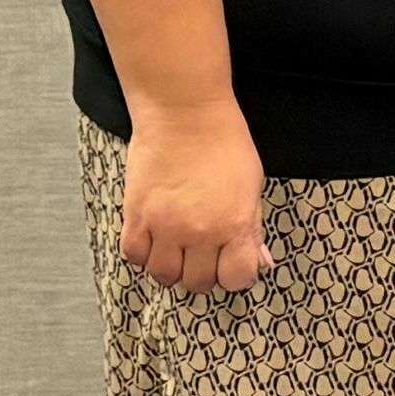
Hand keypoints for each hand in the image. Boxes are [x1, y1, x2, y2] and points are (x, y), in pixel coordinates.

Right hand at [120, 101, 268, 294]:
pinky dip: (143, 254)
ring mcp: (165, 226)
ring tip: (176, 250)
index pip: (237, 279)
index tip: (231, 264)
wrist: (184, 112)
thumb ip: (252, 228)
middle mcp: (201, 232)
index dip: (235, 276)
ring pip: (163, 276)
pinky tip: (153, 239)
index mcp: (236, 224)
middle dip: (202, 275)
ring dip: (171, 269)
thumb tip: (260, 261)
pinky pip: (134, 256)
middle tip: (202, 257)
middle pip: (198, 283)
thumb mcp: (252, 185)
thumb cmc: (224, 143)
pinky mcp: (136, 215)